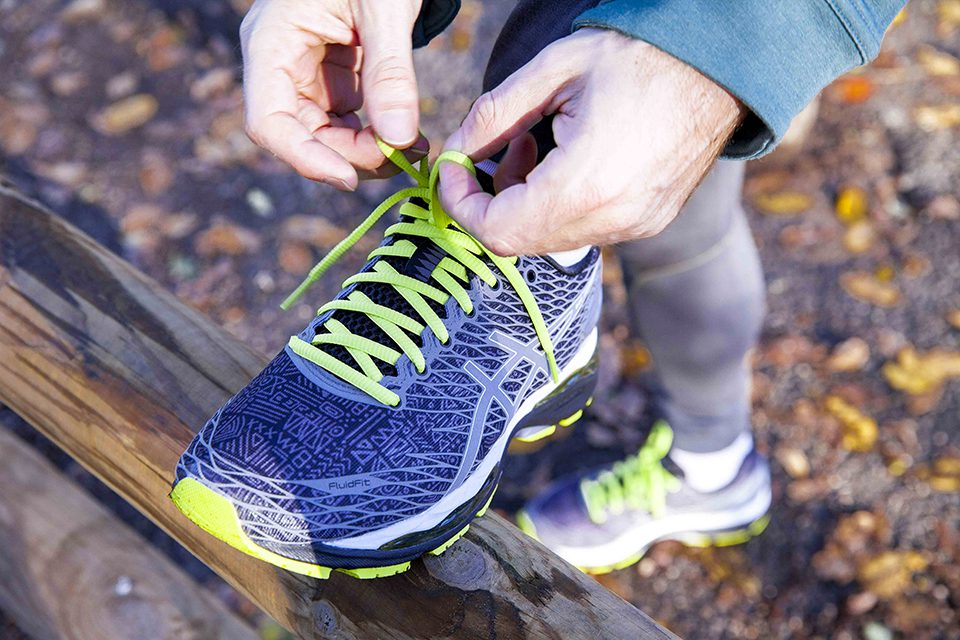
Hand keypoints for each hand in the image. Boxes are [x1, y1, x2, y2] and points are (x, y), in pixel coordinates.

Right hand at [240, 0, 425, 189]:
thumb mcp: (385, 8)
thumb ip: (390, 73)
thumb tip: (398, 139)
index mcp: (270, 43)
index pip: (268, 122)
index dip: (304, 159)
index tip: (350, 178)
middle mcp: (280, 64)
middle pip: (300, 137)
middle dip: (350, 157)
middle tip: (403, 160)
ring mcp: (306, 75)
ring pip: (325, 137)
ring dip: (366, 153)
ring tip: (413, 150)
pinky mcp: (332, 81)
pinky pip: (346, 124)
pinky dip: (375, 137)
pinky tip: (408, 139)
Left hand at [439, 29, 746, 255]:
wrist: (718, 64)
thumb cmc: (637, 57)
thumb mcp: (552, 71)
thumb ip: (493, 116)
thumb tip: (455, 150)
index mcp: (585, 184)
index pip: (497, 231)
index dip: (462, 207)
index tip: (454, 172)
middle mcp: (612, 219)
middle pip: (521, 241)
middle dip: (493, 202)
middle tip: (500, 150)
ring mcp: (635, 226)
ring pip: (551, 238)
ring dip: (527, 202)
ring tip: (537, 144)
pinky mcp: (648, 221)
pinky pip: (584, 229)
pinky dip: (560, 205)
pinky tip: (570, 159)